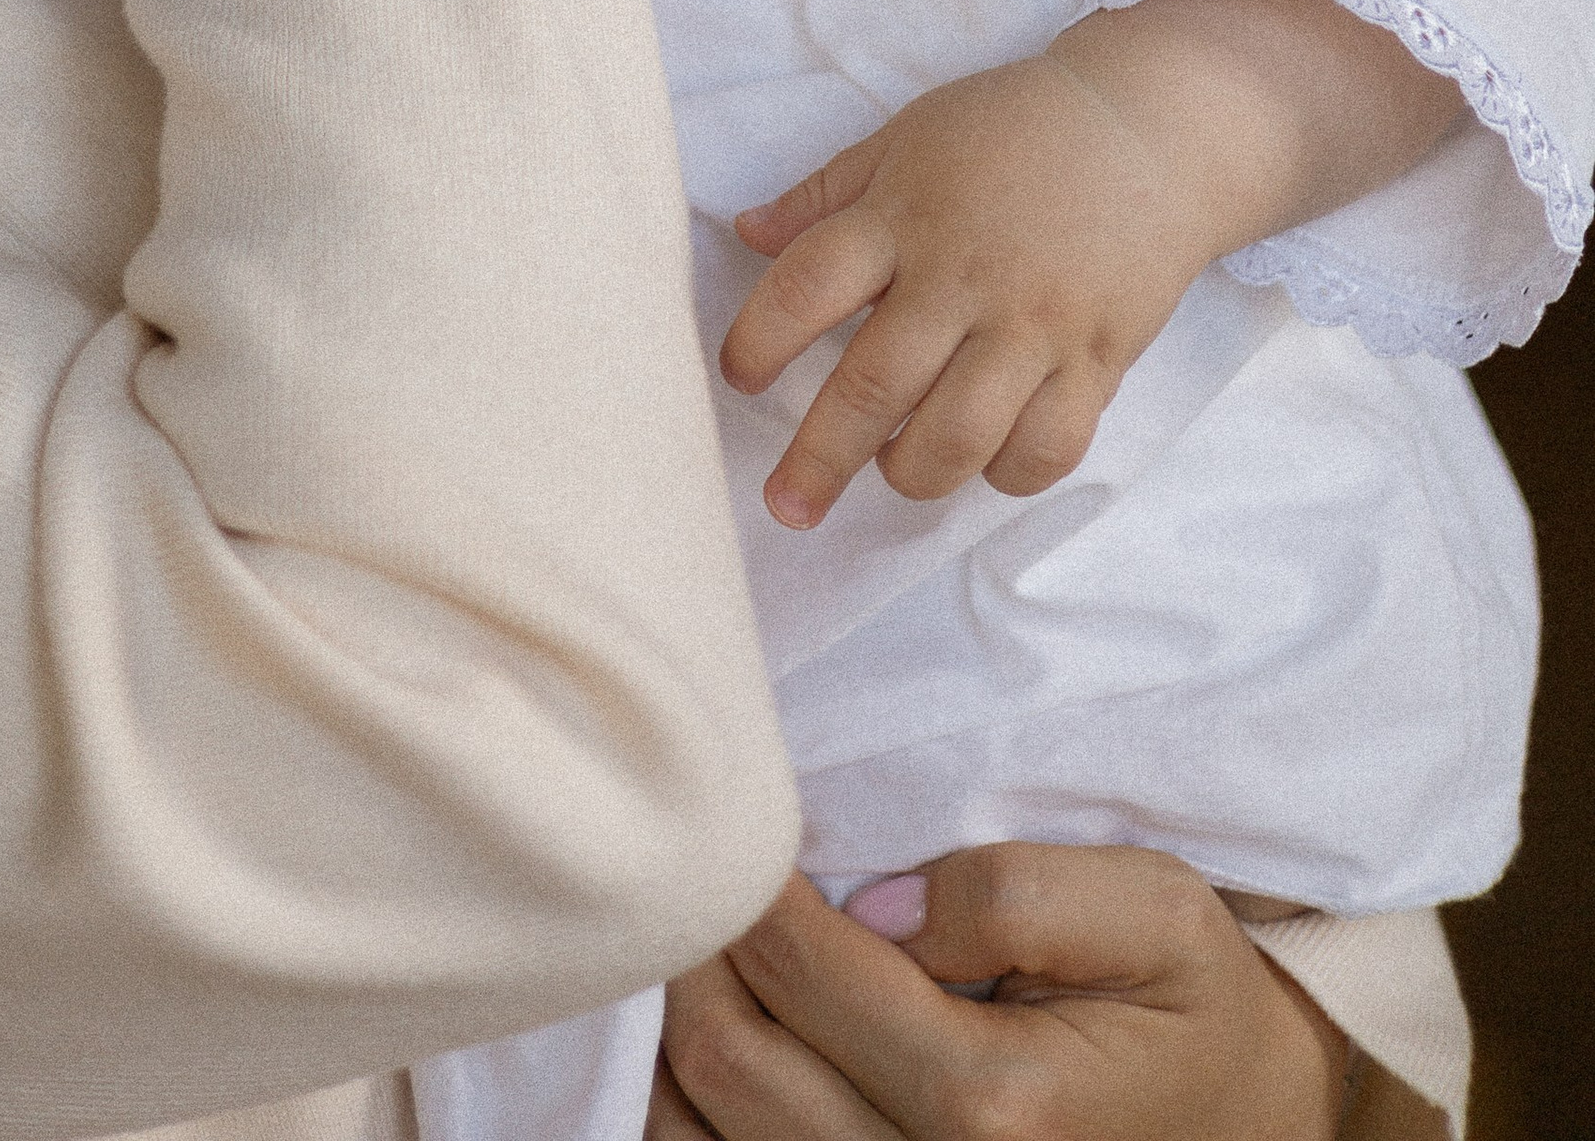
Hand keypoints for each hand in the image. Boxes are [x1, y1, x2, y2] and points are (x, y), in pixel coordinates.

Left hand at [649, 853, 1350, 1140]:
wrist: (1250, 1130)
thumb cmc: (1196, 1010)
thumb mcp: (1159, 913)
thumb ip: (1020, 893)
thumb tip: (880, 904)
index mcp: (998, 1104)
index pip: (805, 974)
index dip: (751, 886)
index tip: (739, 823)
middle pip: (732, 1063)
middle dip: (698, 951)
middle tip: (707, 872)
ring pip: (705, 1132)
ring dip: (682, 1031)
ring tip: (707, 949)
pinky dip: (694, 1109)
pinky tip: (724, 1033)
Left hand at [725, 0, 1467, 530]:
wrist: (1149, 127)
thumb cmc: (1013, 128)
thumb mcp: (907, 137)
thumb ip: (825, 193)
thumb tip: (745, 233)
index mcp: (905, 215)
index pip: (809, 285)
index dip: (759, 340)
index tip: (737, 378)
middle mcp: (964, 276)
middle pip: (876, 384)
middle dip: (819, 458)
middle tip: (785, 505)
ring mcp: (1035, 324)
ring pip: (961, 434)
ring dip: (911, 473)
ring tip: (890, 472)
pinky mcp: (1097, 360)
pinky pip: (1048, 446)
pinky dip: (1007, 473)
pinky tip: (982, 462)